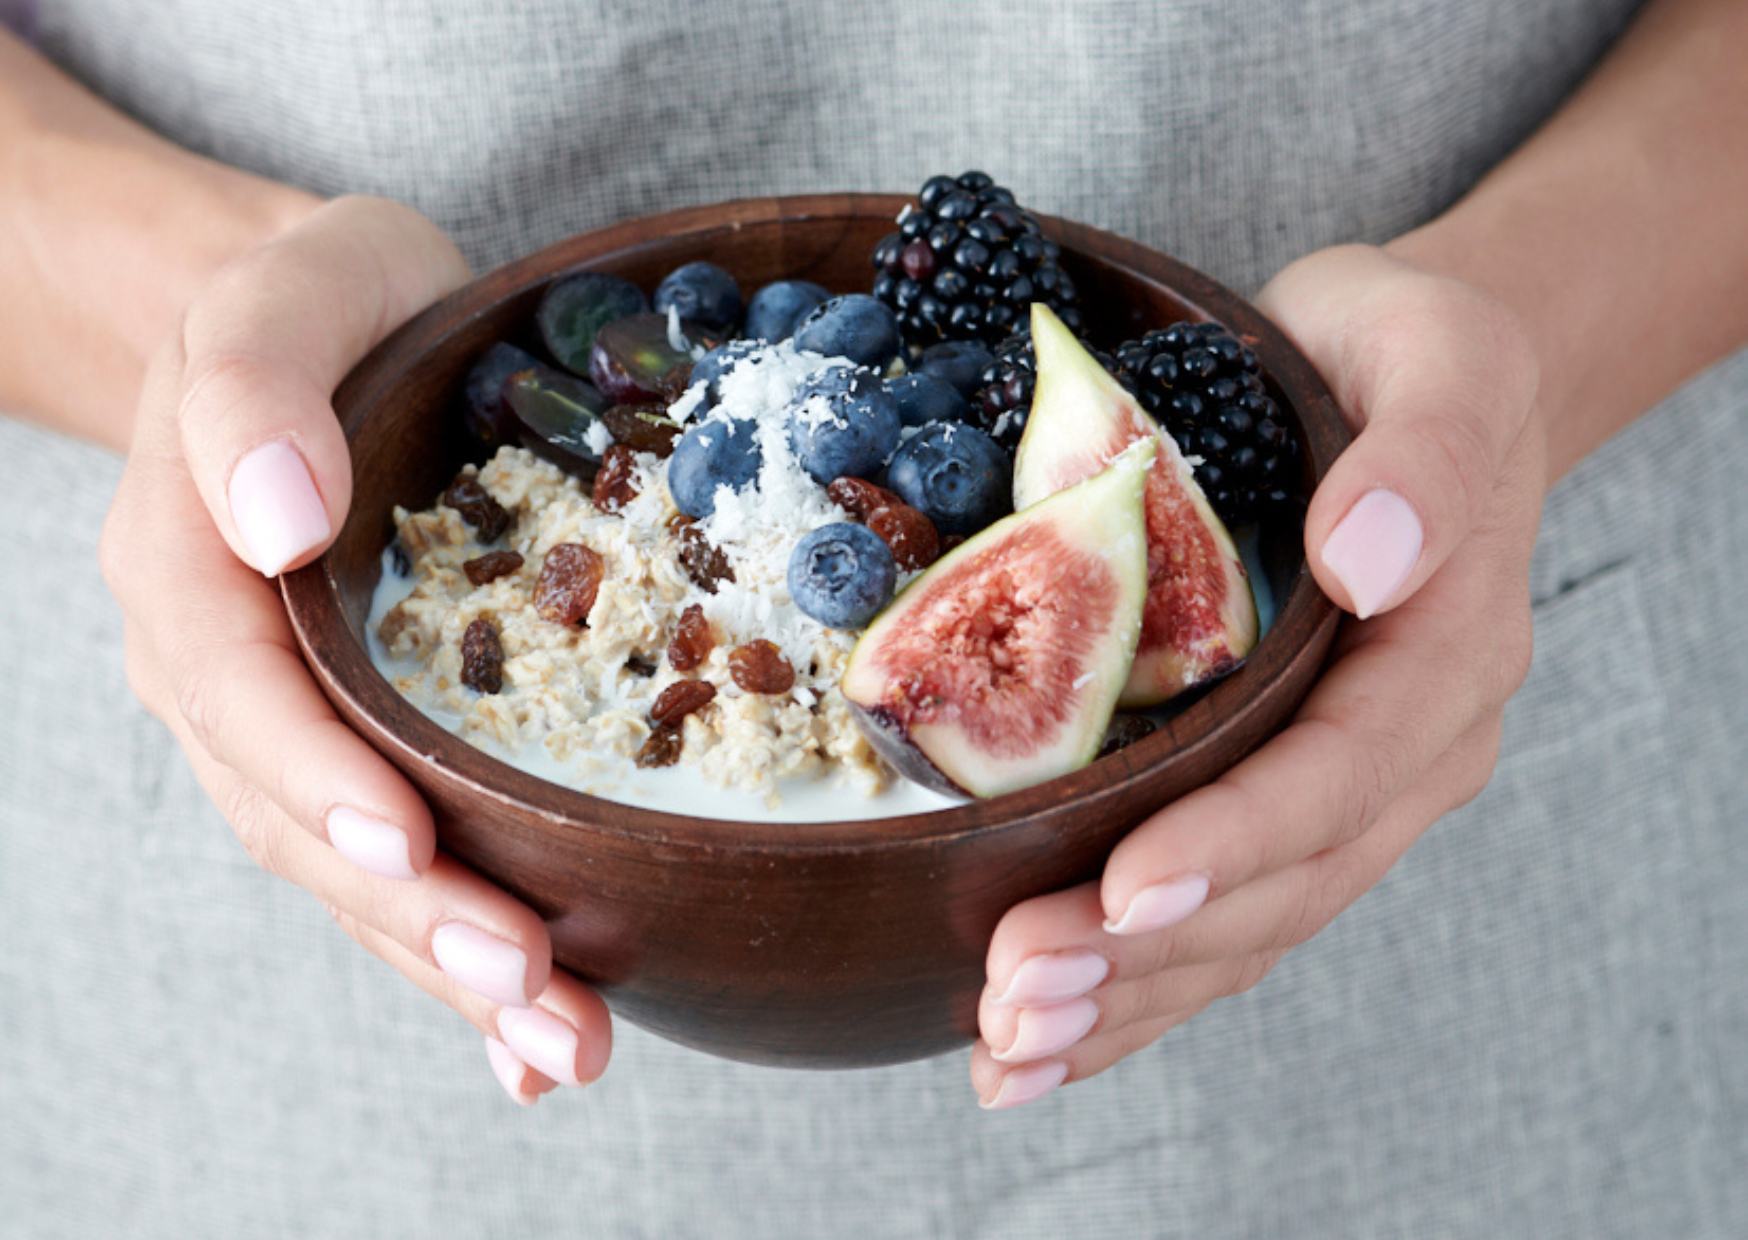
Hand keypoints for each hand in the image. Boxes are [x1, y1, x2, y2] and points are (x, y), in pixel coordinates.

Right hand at [99, 196, 610, 1104]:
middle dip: (418, 918)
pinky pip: (393, 860)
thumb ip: (253, 391)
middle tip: (535, 994)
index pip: (244, 695)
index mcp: (192, 570)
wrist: (322, 330)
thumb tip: (277, 510)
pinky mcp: (358, 748)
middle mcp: (228, 674)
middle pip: (305, 821)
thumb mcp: (283, 292)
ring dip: (453, 966)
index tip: (405, 845)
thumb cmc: (320, 306)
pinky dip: (456, 950)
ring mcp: (288, 727)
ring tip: (563, 1046)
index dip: (317, 777)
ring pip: (354, 871)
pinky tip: (527, 1036)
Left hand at [971, 243, 1546, 1108]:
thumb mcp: (1442, 359)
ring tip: (1010, 1048)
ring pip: (1243, 930)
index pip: (1339, 774)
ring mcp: (1346, 794)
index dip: (1236, 840)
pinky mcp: (1280, 804)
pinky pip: (1218, 919)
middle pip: (1280, 886)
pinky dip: (1133, 991)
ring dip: (1127, 1002)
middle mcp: (1404, 751)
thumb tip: (1366, 553)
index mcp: (1445, 659)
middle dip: (1146, 954)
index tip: (1127, 888)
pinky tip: (1039, 1043)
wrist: (1413, 392)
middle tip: (1017, 997)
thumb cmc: (1411, 362)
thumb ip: (1427, 455)